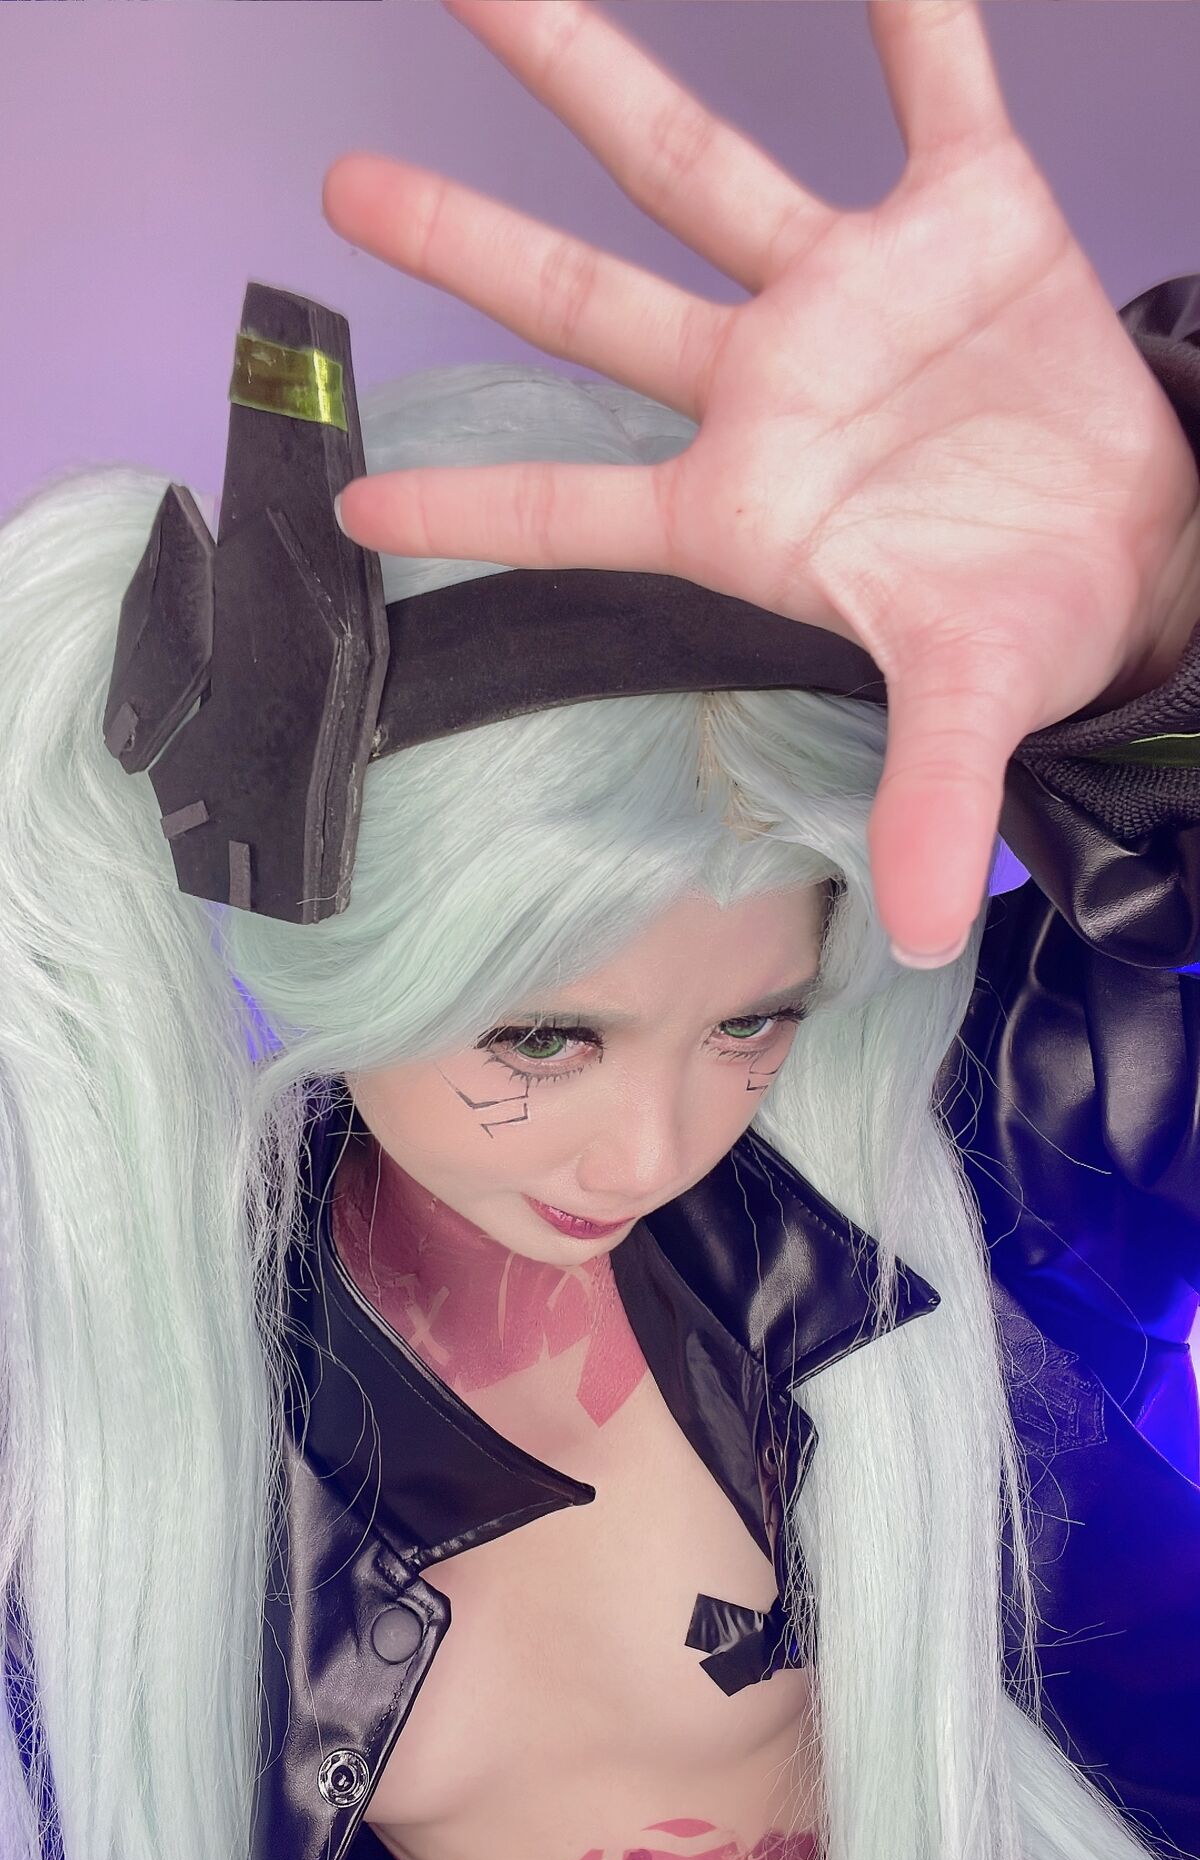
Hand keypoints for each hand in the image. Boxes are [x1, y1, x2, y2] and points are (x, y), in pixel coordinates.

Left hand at [322, 0, 1199, 964]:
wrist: (1144, 552)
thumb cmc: (1027, 620)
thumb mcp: (970, 701)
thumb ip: (933, 794)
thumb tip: (926, 932)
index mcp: (746, 510)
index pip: (577, 512)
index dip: (467, 510)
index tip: (346, 505)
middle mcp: (771, 389)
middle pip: (591, 303)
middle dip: (472, 246)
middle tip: (341, 190)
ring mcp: (855, 295)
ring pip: (702, 168)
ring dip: (596, 77)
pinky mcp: (970, 220)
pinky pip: (937, 86)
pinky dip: (914, 15)